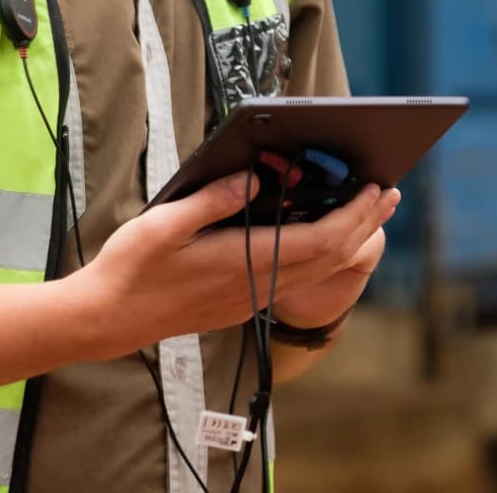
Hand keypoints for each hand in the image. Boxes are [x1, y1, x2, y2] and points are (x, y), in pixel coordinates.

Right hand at [77, 173, 398, 357]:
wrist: (107, 319)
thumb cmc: (132, 269)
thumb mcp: (167, 223)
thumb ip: (215, 200)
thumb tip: (255, 177)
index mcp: (243, 263)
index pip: (318, 239)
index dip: (353, 214)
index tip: (374, 188)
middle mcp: (255, 286)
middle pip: (328, 255)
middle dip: (363, 223)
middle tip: (388, 193)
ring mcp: (249, 298)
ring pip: (316, 269)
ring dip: (347, 238)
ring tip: (367, 212)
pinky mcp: (240, 302)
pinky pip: (295, 277)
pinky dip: (320, 253)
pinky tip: (320, 236)